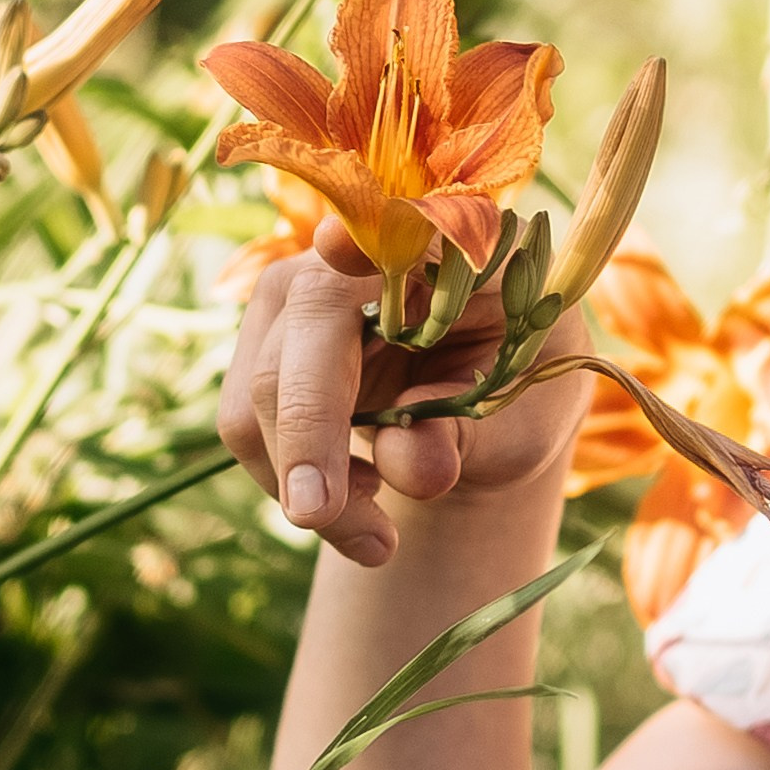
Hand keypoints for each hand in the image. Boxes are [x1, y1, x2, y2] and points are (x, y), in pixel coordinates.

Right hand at [219, 225, 593, 567]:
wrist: (491, 403)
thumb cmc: (521, 394)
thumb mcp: (522, 422)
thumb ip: (468, 437)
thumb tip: (411, 468)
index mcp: (447, 249)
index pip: (393, 235)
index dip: (358, 243)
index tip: (338, 247)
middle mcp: (354, 257)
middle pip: (303, 337)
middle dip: (309, 438)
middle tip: (334, 523)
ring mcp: (297, 295)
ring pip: (258, 393)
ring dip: (304, 481)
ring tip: (377, 535)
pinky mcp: (264, 343)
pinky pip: (247, 422)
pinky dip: (292, 479)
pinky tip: (356, 495)